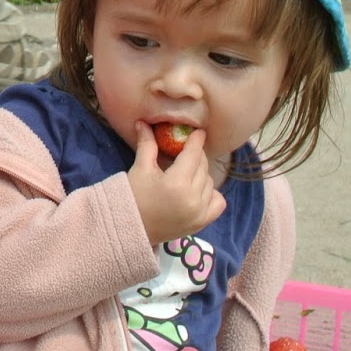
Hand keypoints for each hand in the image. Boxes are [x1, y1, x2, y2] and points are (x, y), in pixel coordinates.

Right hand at [127, 123, 226, 245]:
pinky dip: (212, 194)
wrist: (132, 227)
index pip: (193, 155)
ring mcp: (200, 212)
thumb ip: (147, 145)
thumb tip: (143, 122)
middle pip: (202, 167)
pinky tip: (199, 190)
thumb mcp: (140, 169)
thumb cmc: (134, 196)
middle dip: (196, 156)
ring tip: (187, 172)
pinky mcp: (202, 222)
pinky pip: (218, 202)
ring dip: (201, 174)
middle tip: (187, 151)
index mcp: (177, 182)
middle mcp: (193, 198)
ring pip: (210, 182)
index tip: (198, 132)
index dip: (196, 141)